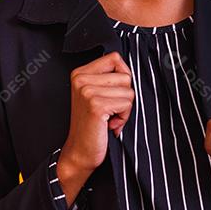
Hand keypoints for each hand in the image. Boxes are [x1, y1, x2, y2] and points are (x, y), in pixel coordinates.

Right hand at [58, 51, 133, 202]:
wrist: (80, 151)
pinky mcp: (96, 105)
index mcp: (80, 73)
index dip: (122, 77)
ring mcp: (87, 91)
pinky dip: (124, 117)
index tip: (113, 94)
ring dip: (125, 109)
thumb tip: (130, 70)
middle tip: (110, 111)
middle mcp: (81, 79)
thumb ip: (109, 78)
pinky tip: (110, 124)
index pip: (115, 58)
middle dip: (124, 96)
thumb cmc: (92, 125)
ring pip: (129, 91)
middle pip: (125, 76)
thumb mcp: (96, 95)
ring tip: (109, 118)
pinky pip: (127, 104)